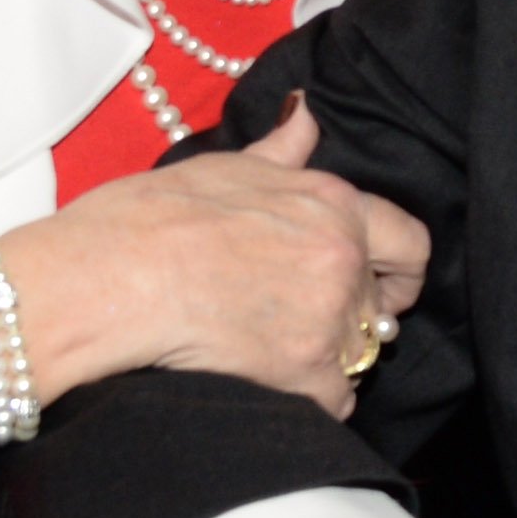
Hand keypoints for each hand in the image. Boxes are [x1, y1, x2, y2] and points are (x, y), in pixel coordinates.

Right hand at [0, 95, 426, 415]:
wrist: (107, 276)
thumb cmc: (149, 218)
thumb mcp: (225, 167)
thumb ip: (282, 152)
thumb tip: (307, 116)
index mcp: (332, 204)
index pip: (409, 241)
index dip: (400, 270)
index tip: (385, 287)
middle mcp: (343, 258)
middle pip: (380, 307)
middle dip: (350, 318)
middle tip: (298, 323)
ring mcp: (329, 317)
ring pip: (356, 354)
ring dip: (323, 358)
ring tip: (265, 350)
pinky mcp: (306, 373)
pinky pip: (333, 401)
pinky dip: (306, 399)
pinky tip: (264, 383)